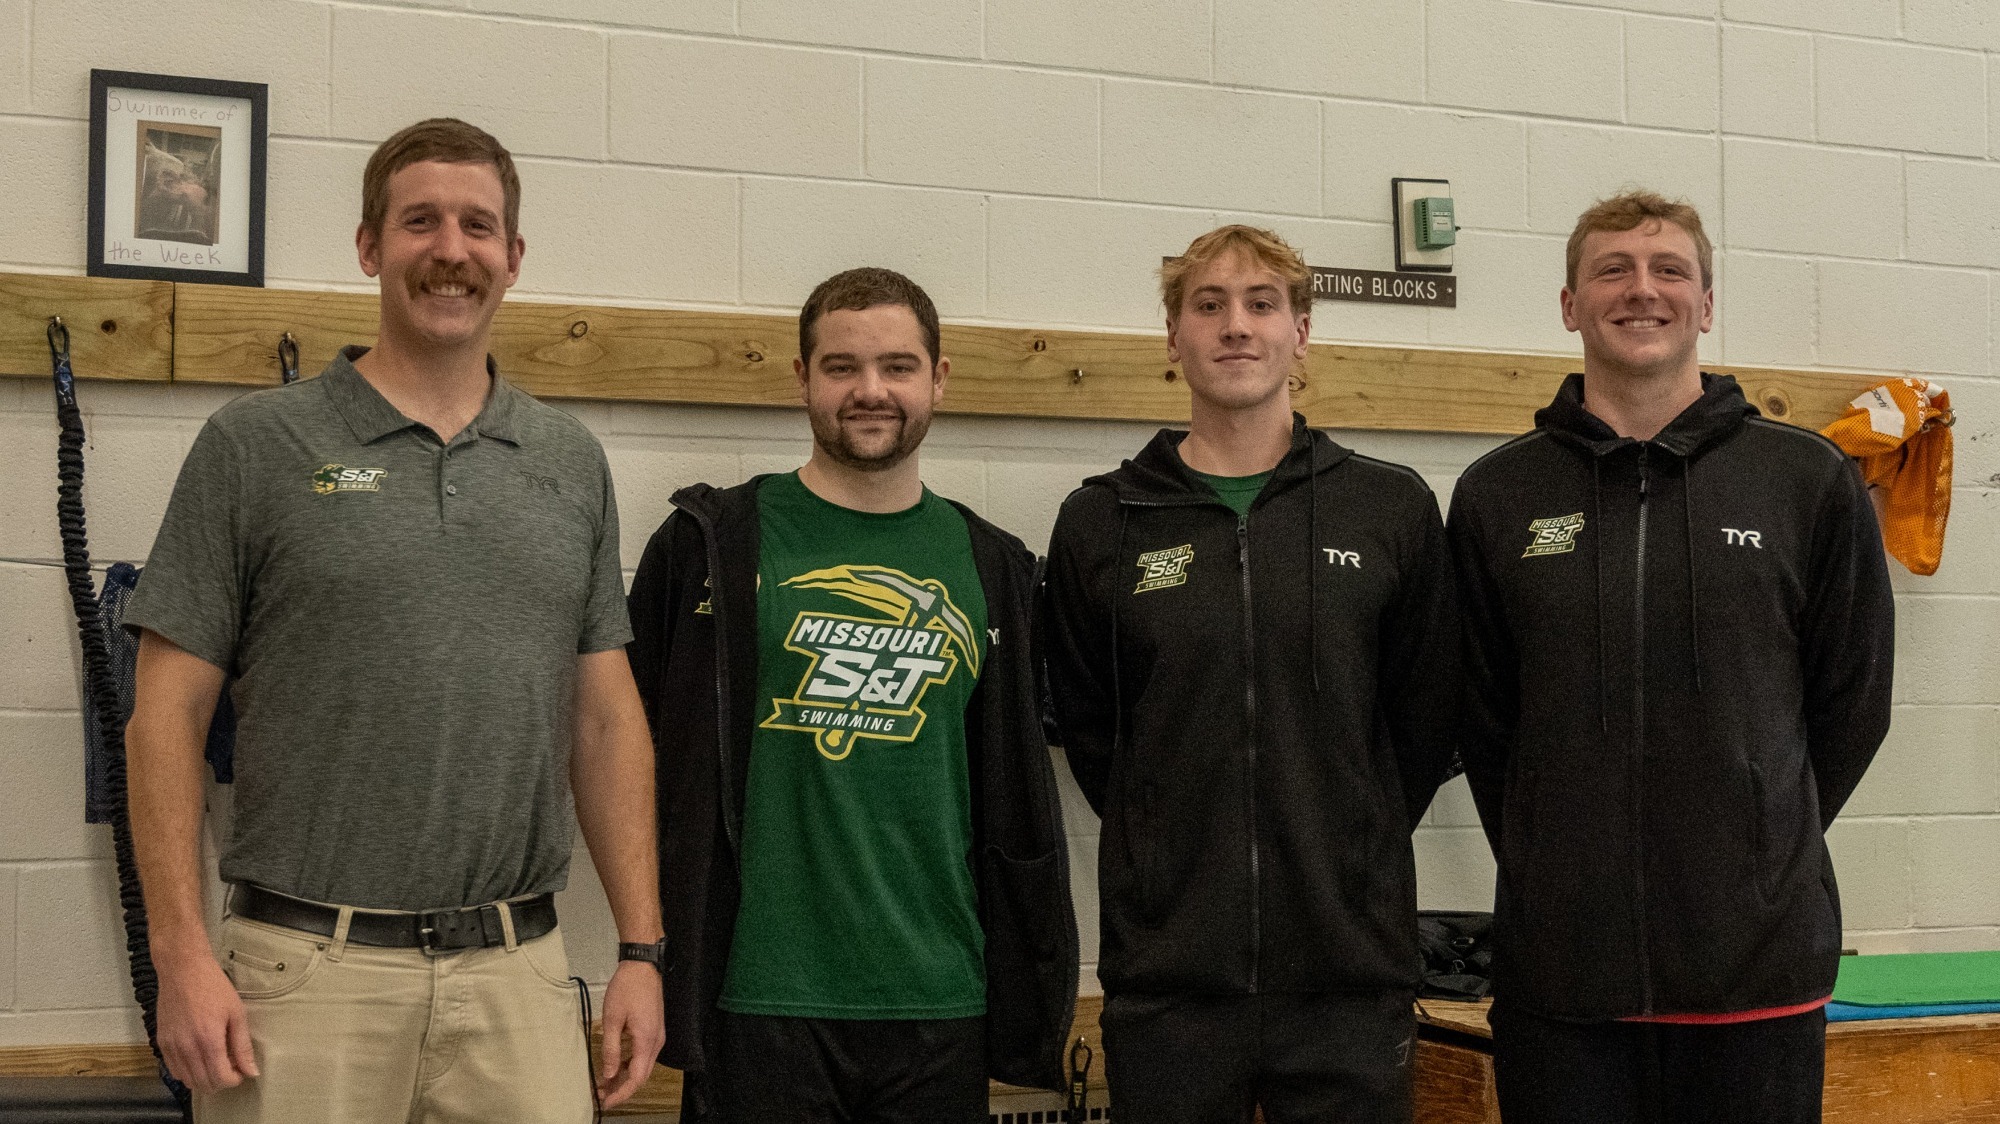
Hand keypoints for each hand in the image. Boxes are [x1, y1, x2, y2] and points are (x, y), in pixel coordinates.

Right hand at [156, 955, 257, 1092]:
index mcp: (208, 1040)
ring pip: (187, 1080)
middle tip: (230, 1066)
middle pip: (204, 1084)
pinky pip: (173, 1070)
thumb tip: (252, 1071)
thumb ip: (243, 1046)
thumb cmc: (214, 988)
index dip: (235, 1080)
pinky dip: (187, 1072)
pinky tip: (198, 1058)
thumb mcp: (236, 1013)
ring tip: (215, 1061)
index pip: (221, 1079)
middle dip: (221, 1081)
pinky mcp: (161, 1043)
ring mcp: (171, 1047)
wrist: (183, 971)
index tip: (242, 1070)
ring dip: (204, 1079)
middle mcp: (186, 1048)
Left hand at [596, 959, 664, 1106]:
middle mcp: (656, 1042)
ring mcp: (657, 1036)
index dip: (621, 1093)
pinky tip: (616, 1066)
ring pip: (643, 1067)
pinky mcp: (654, 1030)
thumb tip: (608, 1075)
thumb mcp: (613, 1019)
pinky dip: (630, 1065)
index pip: (636, 1078)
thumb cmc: (626, 989)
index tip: (605, 1102)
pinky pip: (644, 1055)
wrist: (643, 966)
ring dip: (625, 1077)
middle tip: (601, 1096)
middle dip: (622, 1089)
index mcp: (647, 1041)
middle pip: (641, 1076)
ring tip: (604, 1084)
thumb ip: (611, 1049)